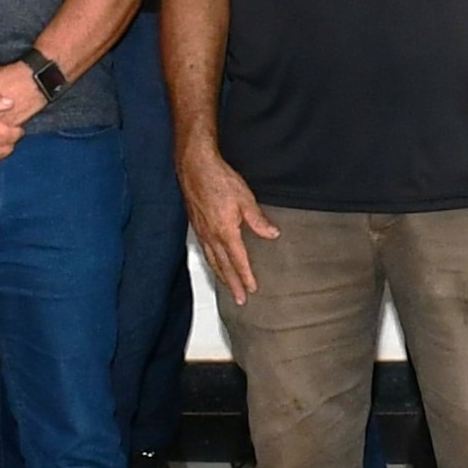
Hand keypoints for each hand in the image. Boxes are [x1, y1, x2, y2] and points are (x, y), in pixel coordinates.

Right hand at [185, 147, 281, 297]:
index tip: (251, 290)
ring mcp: (201, 231)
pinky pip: (204, 250)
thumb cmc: (219, 179)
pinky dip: (210, 262)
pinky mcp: (196, 225)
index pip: (238, 261)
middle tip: (239, 300)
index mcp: (225, 232)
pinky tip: (213, 263)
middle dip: (232, 284)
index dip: (245, 277)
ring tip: (227, 286)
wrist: (195, 167)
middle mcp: (211, 236)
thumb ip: (258, 220)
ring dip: (220, 275)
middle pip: (223, 267)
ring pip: (212, 260)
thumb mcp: (245, 199)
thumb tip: (272, 234)